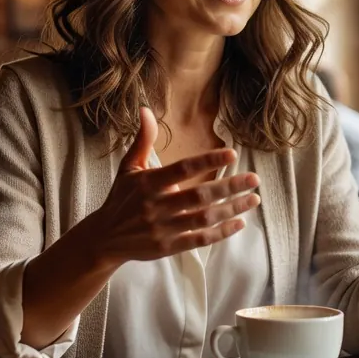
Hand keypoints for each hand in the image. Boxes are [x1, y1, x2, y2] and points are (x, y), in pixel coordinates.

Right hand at [84, 106, 259, 267]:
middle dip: (230, 186)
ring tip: (253, 198)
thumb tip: (146, 109)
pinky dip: (221, 232)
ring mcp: (163, 228)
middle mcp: (156, 206)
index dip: (208, 160)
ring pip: (204, 218)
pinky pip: (200, 239)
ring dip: (232, 209)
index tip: (232, 154)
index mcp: (148, 183)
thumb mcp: (128, 167)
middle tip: (254, 179)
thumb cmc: (121, 198)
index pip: (183, 168)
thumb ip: (142, 140)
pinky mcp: (168, 247)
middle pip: (200, 196)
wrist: (104, 237)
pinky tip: (239, 222)